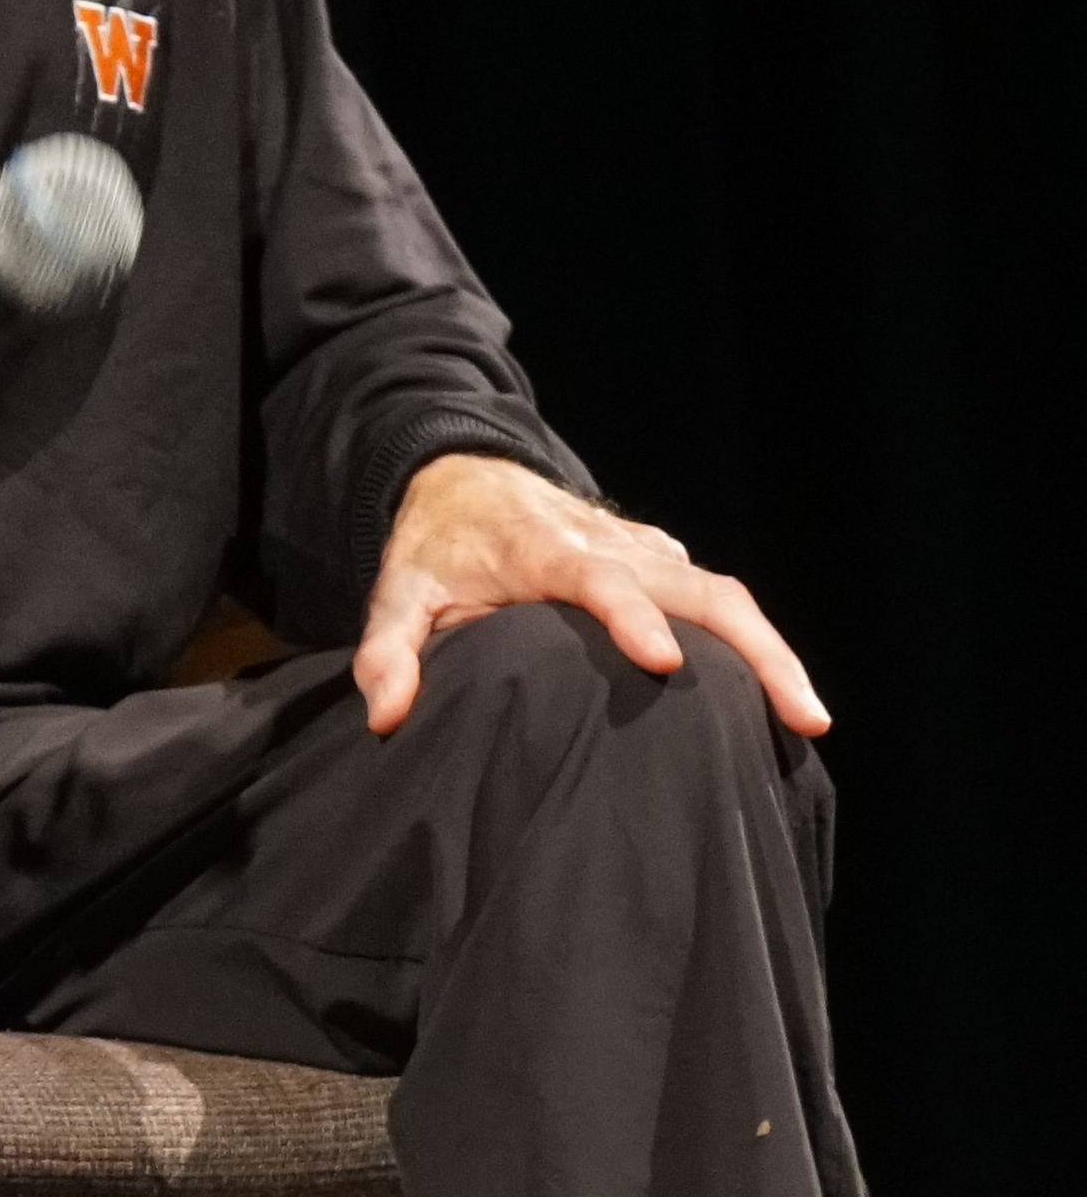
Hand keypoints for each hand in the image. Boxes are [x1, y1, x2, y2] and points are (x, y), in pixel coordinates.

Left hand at [352, 451, 824, 739]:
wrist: (464, 477)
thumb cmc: (433, 549)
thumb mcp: (396, 593)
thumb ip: (388, 651)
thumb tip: (385, 716)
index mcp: (544, 552)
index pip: (597, 580)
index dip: (630, 616)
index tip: (664, 661)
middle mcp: (610, 546)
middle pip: (698, 588)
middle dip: (753, 647)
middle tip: (801, 715)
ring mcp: (644, 551)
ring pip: (723, 593)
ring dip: (771, 651)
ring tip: (809, 719)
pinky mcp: (662, 560)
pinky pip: (717, 598)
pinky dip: (753, 641)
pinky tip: (779, 699)